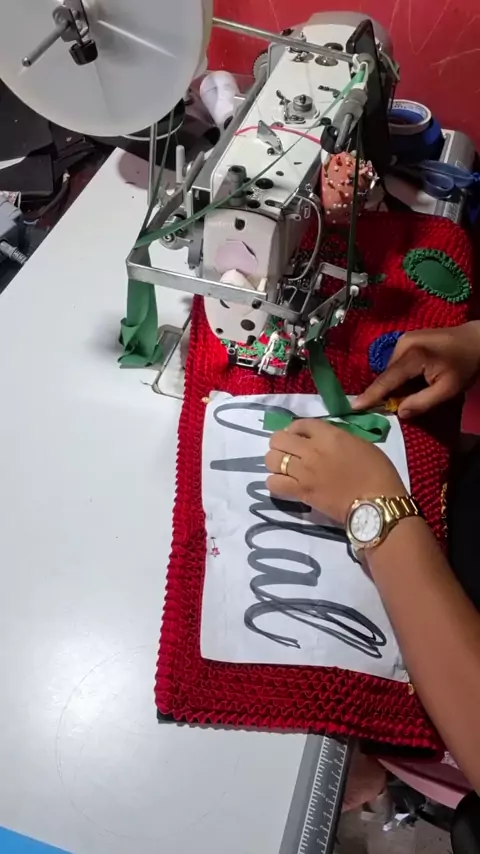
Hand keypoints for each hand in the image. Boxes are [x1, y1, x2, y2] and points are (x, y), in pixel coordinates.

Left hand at [265, 419, 404, 523]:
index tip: (299, 436)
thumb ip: (338, 437)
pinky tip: (284, 483)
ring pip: (271, 459)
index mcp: (329, 435)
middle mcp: (311, 450)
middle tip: (289, 451)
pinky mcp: (301, 492)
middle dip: (281, 443)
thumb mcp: (361, 444)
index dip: (296, 429)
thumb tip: (324, 440)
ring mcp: (304, 472)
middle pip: (279, 439)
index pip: (301, 424)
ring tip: (284, 467)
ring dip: (275, 461)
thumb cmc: (378, 473)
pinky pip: (274, 483)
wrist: (377, 504)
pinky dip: (275, 482)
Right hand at [352, 322, 479, 418]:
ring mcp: (404, 339)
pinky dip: (402, 375)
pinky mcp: (406, 339)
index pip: (386, 380)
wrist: (476, 340)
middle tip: (403, 404)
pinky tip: (417, 379)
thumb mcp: (448, 389)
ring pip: (391, 370)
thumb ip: (422, 402)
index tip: (353, 407)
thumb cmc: (464, 365)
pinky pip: (396, 363)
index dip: (370, 395)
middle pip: (388, 375)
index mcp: (413, 355)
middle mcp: (403, 344)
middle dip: (390, 392)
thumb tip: (399, 413)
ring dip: (398, 383)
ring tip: (418, 388)